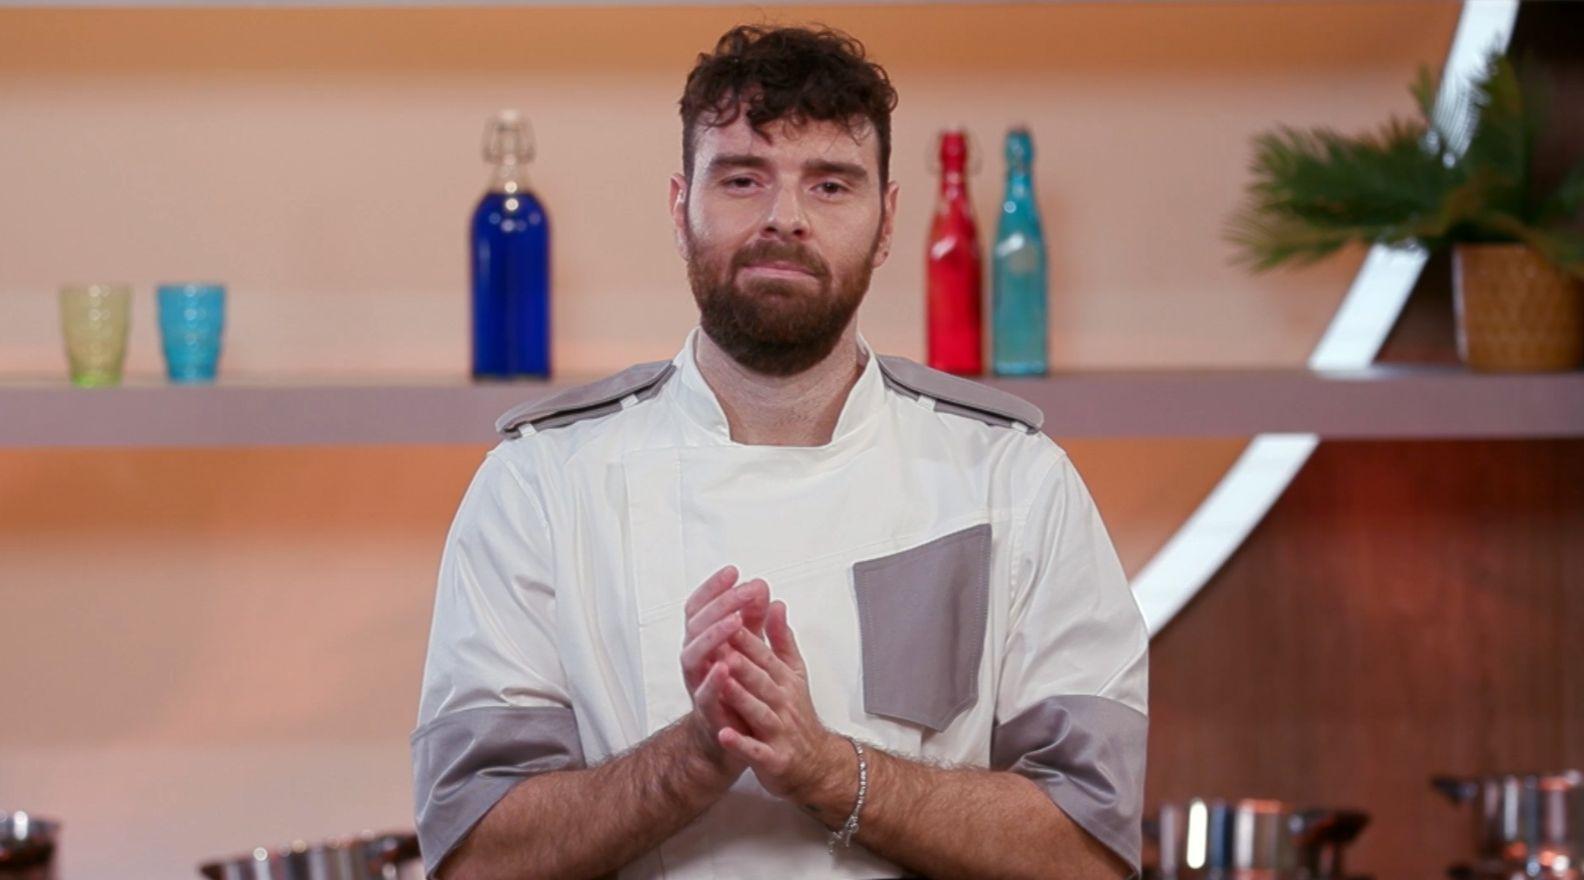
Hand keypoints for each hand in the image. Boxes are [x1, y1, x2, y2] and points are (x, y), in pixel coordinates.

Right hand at [680, 564, 769, 773]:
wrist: (733, 739)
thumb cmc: (737, 690)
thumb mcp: (749, 648)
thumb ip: (754, 619)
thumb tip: (762, 587)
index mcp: (704, 642)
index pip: (701, 607)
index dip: (714, 588)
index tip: (733, 571)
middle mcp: (695, 660)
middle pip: (696, 624)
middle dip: (720, 604)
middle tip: (744, 591)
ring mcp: (697, 685)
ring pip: (692, 655)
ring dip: (712, 636)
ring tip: (734, 621)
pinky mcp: (706, 712)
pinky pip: (703, 695)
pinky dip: (711, 681)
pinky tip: (724, 666)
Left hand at [716, 600, 848, 803]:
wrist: (816, 764)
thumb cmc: (797, 715)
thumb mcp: (795, 672)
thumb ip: (782, 639)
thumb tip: (776, 603)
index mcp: (784, 680)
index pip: (764, 655)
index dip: (746, 639)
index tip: (727, 619)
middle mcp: (782, 703)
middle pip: (762, 680)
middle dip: (743, 663)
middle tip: (721, 644)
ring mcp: (779, 731)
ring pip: (759, 712)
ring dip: (742, 697)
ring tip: (724, 682)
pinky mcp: (774, 759)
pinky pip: (756, 751)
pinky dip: (741, 744)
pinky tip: (724, 734)